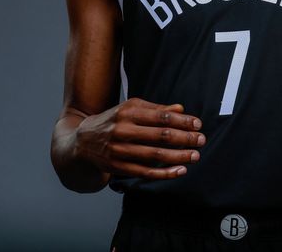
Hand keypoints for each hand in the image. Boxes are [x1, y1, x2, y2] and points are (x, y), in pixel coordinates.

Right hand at [74, 97, 204, 178]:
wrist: (80, 141)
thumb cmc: (112, 121)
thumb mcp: (131, 109)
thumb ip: (156, 109)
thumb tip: (181, 109)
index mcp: (128, 112)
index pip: (161, 117)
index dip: (182, 121)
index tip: (198, 124)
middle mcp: (123, 130)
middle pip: (160, 135)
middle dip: (184, 138)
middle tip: (202, 140)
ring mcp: (119, 150)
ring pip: (155, 155)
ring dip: (178, 156)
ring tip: (195, 156)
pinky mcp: (118, 167)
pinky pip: (145, 172)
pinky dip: (164, 173)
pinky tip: (179, 171)